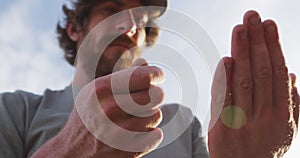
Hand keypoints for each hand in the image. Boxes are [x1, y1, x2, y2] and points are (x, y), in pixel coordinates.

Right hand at [32, 59, 164, 157]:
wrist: (74, 152)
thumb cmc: (88, 116)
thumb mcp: (95, 90)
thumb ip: (121, 75)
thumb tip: (145, 63)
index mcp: (101, 89)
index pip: (144, 76)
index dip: (156, 73)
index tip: (158, 75)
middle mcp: (110, 109)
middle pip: (156, 95)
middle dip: (154, 95)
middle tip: (146, 98)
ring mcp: (119, 132)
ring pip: (156, 115)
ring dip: (150, 116)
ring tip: (134, 118)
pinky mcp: (128, 150)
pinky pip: (156, 135)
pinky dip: (151, 134)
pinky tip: (136, 132)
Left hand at [208, 10, 299, 157]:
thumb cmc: (265, 149)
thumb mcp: (286, 131)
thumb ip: (291, 104)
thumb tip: (292, 74)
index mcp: (283, 117)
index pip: (279, 74)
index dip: (274, 48)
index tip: (269, 26)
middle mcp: (265, 119)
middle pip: (261, 72)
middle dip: (257, 42)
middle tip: (252, 17)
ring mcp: (243, 125)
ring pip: (244, 82)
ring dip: (242, 52)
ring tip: (240, 29)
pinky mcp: (222, 130)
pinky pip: (224, 101)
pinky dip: (225, 79)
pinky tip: (227, 60)